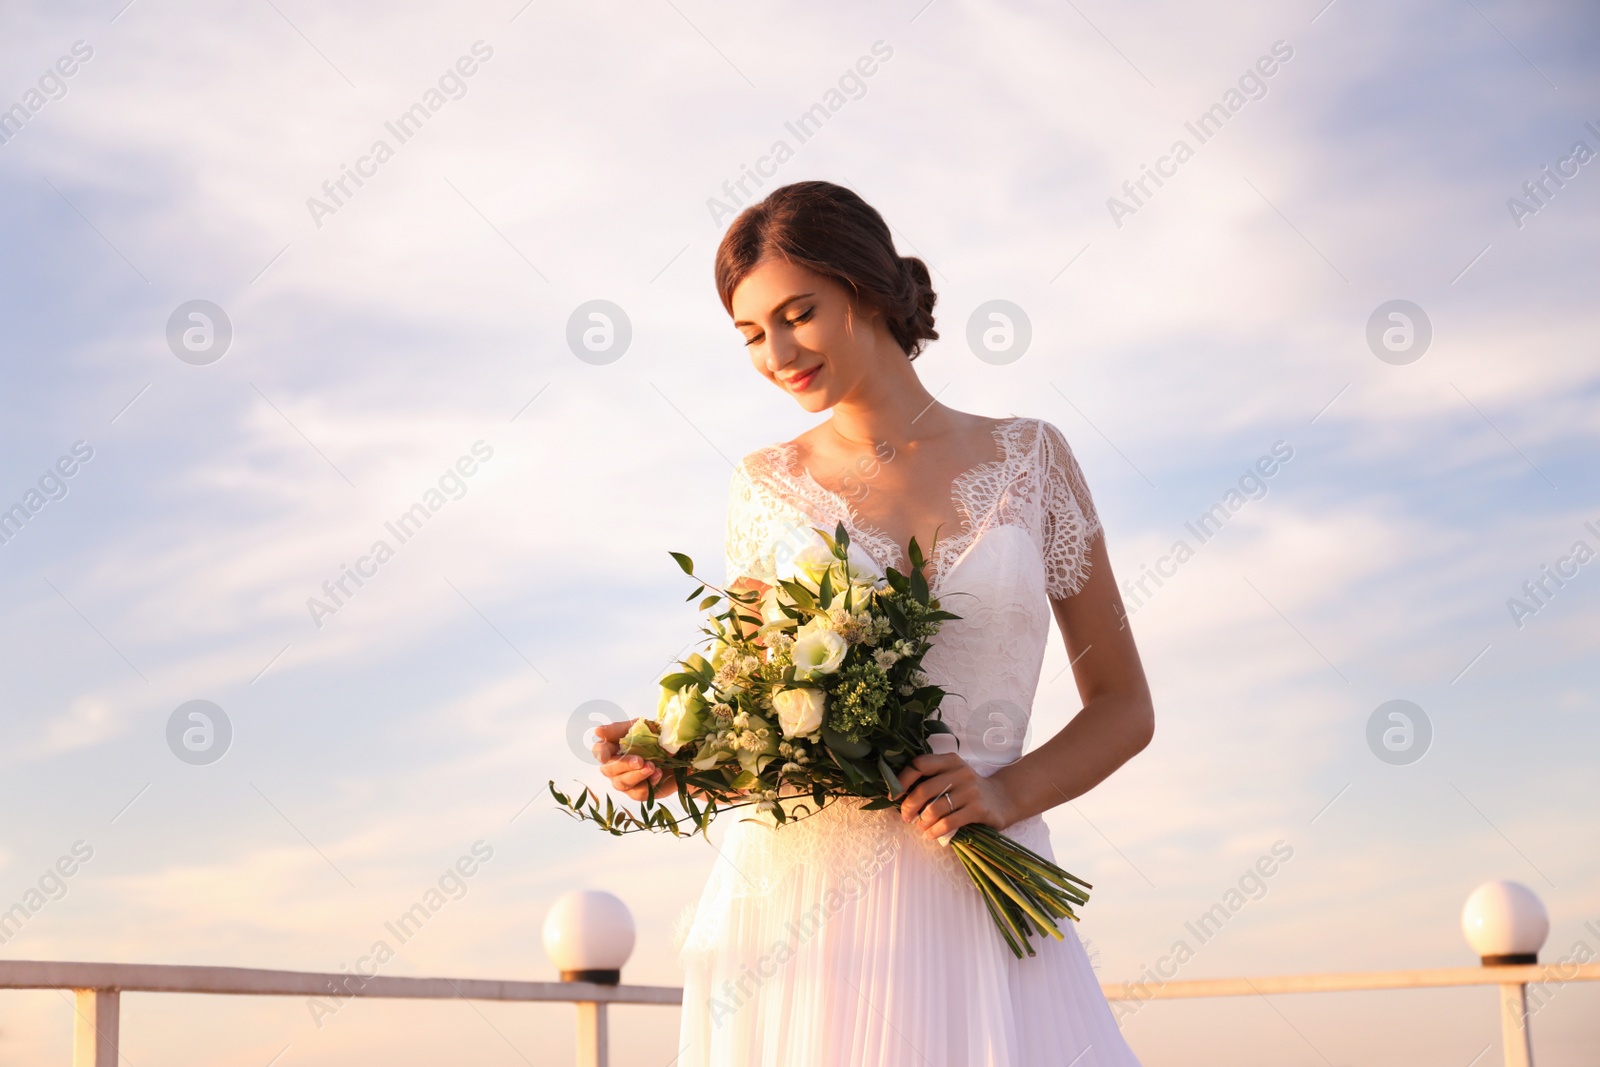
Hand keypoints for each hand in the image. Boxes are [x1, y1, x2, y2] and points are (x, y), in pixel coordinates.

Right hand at [593, 719, 671, 801]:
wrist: (681, 752)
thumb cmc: (656, 737)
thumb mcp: (639, 727)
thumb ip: (618, 729)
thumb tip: (597, 731)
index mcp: (614, 747)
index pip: (599, 750)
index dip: (600, 753)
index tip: (605, 756)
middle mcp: (616, 766)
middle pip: (608, 770)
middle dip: (623, 765)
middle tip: (640, 760)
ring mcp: (627, 780)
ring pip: (621, 783)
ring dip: (636, 775)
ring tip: (652, 766)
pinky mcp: (640, 792)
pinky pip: (638, 793)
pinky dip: (648, 783)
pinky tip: (658, 773)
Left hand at [896, 752, 1013, 842]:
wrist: (1003, 799)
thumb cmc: (968, 788)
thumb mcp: (953, 774)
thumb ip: (931, 777)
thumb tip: (898, 793)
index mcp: (950, 760)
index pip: (920, 764)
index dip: (902, 780)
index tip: (894, 795)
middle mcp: (961, 772)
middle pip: (924, 789)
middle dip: (909, 806)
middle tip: (905, 817)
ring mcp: (971, 791)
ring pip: (935, 808)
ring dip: (922, 822)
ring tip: (920, 827)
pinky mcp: (978, 810)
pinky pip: (949, 823)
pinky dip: (935, 831)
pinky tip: (930, 835)